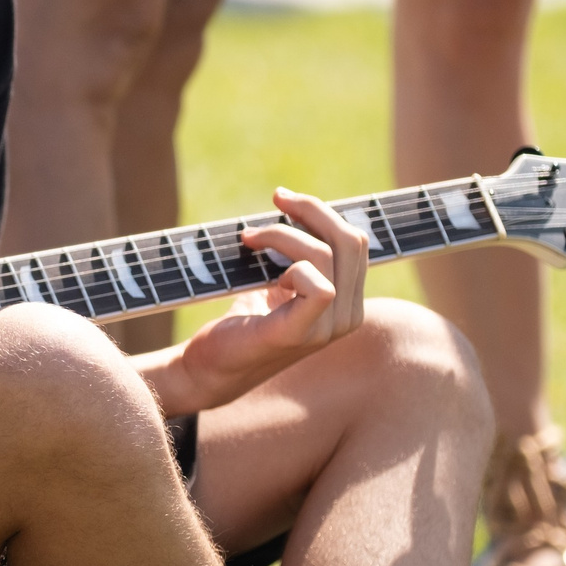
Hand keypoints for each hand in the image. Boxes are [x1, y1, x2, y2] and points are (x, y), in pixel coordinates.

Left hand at [145, 188, 369, 415]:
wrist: (211, 366)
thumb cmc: (244, 319)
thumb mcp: (281, 280)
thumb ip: (303, 254)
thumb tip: (301, 205)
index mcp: (349, 303)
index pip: (355, 242)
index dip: (322, 212)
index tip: (284, 200)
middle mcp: (348, 317)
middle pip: (350, 242)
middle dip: (311, 210)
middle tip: (276, 199)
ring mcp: (328, 330)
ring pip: (327, 255)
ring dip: (283, 234)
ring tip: (251, 238)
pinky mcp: (299, 335)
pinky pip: (318, 286)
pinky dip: (291, 266)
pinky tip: (267, 274)